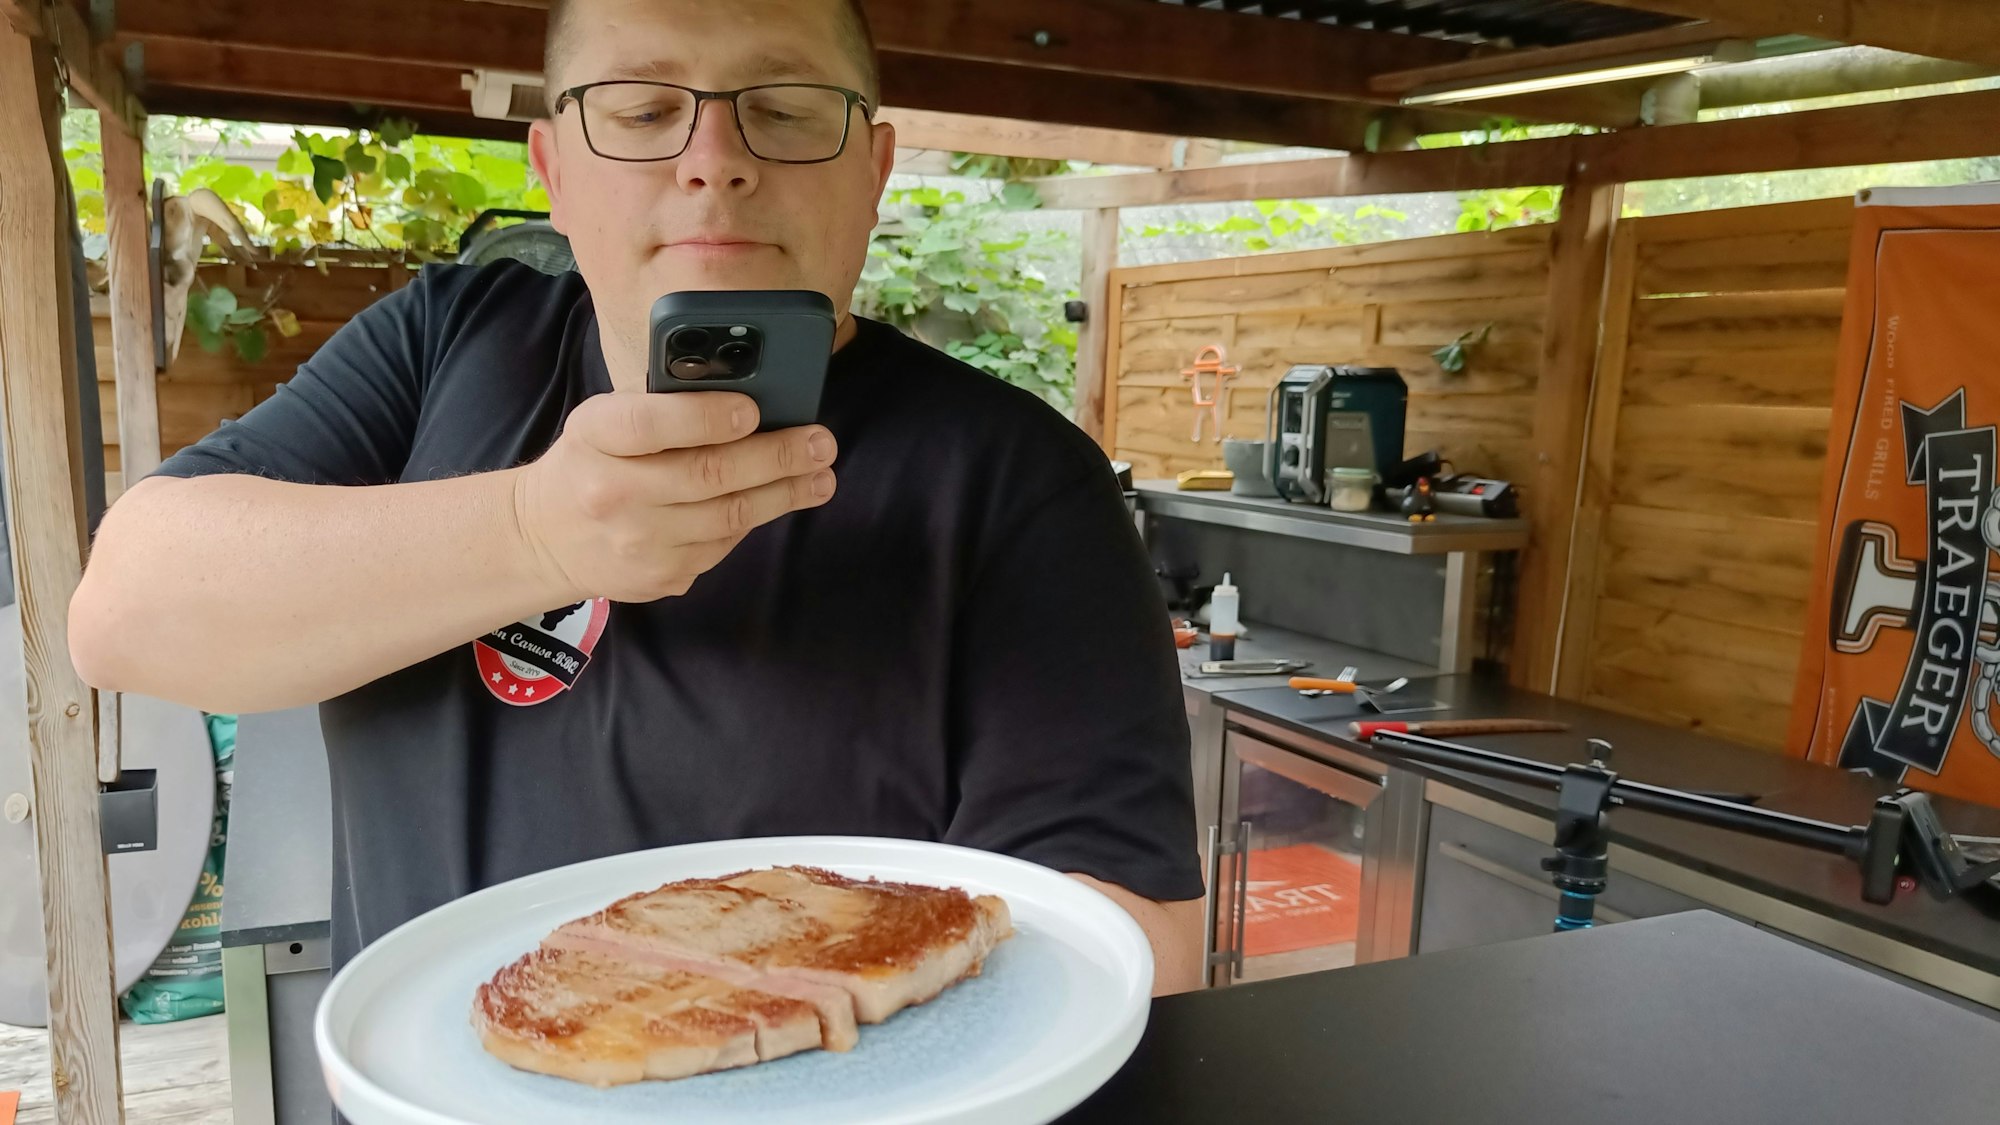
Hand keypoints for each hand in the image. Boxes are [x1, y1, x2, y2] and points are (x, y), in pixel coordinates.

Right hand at [511, 390, 835, 602]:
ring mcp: (637, 543)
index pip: (648, 424)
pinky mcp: (659, 577)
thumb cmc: (592, 462)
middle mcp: (611, 493)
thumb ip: (660, 407)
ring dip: (784, 493)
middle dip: (775, 457)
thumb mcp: (604, 422)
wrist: (544, 538)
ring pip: (728, 516)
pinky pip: (722, 544)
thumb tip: (748, 392)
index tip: (752, 410)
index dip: (704, 417)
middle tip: (821, 443)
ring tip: (821, 475)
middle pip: (706, 474)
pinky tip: (777, 499)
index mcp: (594, 437)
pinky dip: (753, 518)